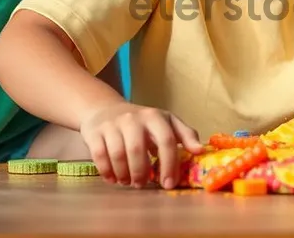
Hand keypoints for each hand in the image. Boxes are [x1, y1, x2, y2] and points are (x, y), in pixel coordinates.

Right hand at [79, 102, 203, 189]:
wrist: (105, 109)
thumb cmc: (141, 121)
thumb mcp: (166, 122)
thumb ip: (185, 135)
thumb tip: (200, 151)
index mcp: (154, 116)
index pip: (166, 140)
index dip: (169, 164)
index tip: (168, 184)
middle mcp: (132, 118)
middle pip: (137, 150)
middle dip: (141, 173)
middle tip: (142, 184)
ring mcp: (111, 124)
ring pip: (117, 155)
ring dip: (124, 175)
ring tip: (128, 182)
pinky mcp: (94, 132)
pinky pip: (99, 156)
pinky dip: (107, 172)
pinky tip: (113, 179)